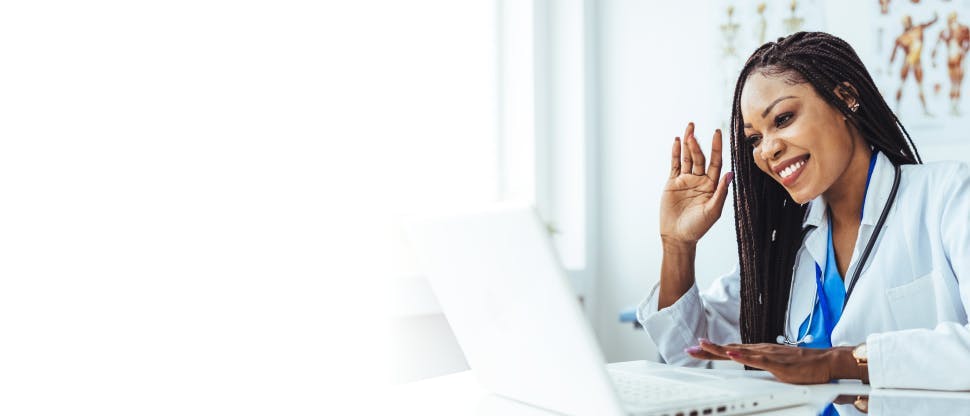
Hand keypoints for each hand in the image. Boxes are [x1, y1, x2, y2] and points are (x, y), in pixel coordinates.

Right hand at [659, 122, 732, 245]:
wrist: (678, 236)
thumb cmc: (698, 227)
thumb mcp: (713, 211)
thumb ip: (721, 192)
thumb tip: (731, 174)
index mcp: (712, 185)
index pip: (715, 162)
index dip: (716, 147)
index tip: (717, 133)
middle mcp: (700, 180)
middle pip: (699, 157)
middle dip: (697, 144)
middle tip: (693, 130)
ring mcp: (685, 180)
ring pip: (687, 158)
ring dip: (687, 144)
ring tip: (688, 129)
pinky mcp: (673, 183)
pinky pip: (675, 165)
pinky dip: (676, 153)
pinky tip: (677, 141)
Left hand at [685, 339, 854, 383]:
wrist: (825, 362)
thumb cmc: (803, 365)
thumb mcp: (775, 368)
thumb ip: (761, 367)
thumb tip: (748, 368)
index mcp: (758, 352)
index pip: (730, 350)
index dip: (712, 349)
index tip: (695, 349)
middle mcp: (760, 350)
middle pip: (729, 349)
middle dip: (708, 349)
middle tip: (689, 349)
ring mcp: (768, 355)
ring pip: (739, 351)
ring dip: (720, 349)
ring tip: (703, 346)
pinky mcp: (778, 363)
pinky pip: (758, 360)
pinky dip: (743, 357)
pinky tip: (731, 355)